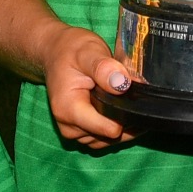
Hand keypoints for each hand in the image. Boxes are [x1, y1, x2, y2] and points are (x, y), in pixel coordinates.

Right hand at [41, 23, 134, 148]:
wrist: (55, 53)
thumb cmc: (71, 51)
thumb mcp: (88, 52)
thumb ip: (104, 68)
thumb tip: (122, 84)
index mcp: (69, 110)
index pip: (107, 129)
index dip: (126, 116)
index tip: (137, 98)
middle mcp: (69, 126)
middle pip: (110, 137)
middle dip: (126, 120)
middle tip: (135, 95)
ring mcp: (74, 132)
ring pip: (109, 140)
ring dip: (123, 125)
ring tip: (129, 100)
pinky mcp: (81, 131)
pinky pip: (104, 138)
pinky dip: (116, 126)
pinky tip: (124, 108)